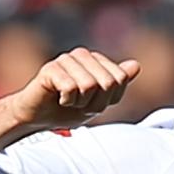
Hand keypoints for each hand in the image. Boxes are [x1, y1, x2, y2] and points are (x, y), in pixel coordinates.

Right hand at [10, 50, 139, 128]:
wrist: (37, 118)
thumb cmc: (67, 110)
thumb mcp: (98, 102)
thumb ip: (118, 84)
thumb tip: (136, 65)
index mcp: (96, 60)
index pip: (119, 80)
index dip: (107, 99)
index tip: (91, 103)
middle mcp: (82, 55)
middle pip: (107, 82)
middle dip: (94, 102)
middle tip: (78, 103)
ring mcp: (66, 60)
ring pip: (89, 85)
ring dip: (79, 103)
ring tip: (67, 101)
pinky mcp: (51, 68)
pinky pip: (70, 88)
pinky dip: (66, 101)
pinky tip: (57, 98)